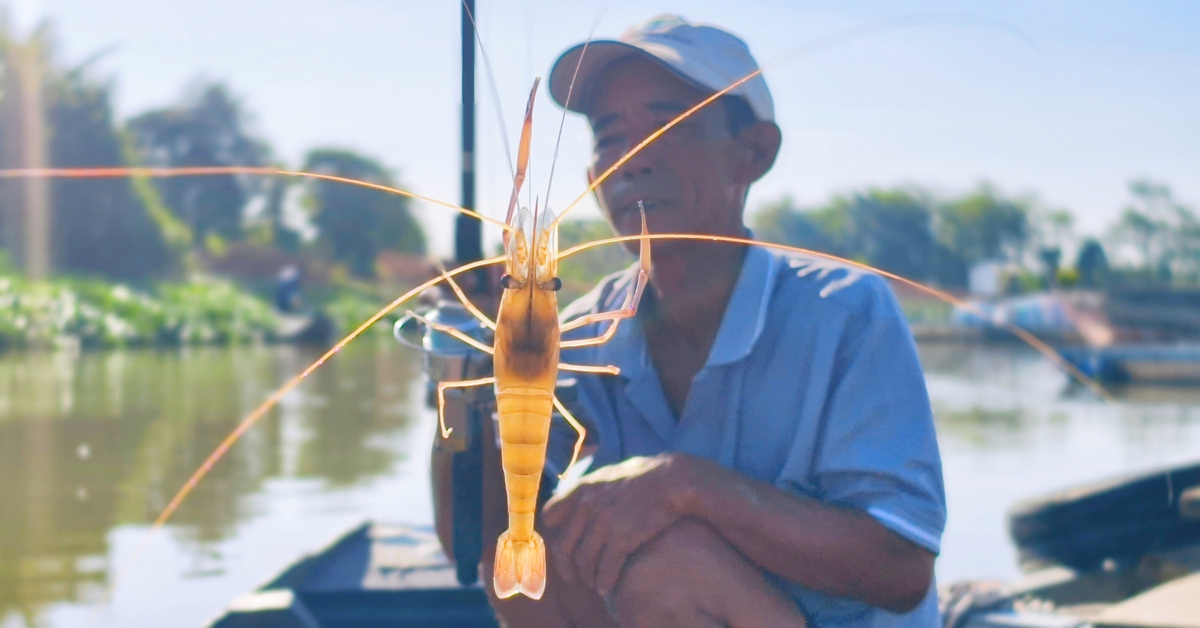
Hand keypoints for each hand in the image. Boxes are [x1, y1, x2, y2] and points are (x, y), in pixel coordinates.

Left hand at [542, 453, 710, 594]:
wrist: (671, 480)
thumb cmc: (642, 476)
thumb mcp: (607, 474)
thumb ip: (587, 488)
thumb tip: (574, 500)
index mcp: (580, 489)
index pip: (550, 516)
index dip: (553, 533)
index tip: (561, 546)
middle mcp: (586, 508)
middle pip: (565, 547)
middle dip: (567, 567)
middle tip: (573, 576)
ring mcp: (603, 525)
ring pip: (584, 562)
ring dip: (587, 577)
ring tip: (594, 582)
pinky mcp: (621, 540)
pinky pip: (605, 570)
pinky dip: (604, 582)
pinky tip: (606, 588)